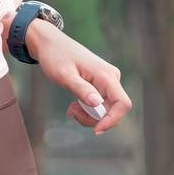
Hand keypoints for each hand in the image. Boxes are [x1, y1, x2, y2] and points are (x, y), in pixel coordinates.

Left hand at [0, 11, 131, 134]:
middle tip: (71, 112)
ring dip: (88, 115)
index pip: (123, 103)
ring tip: (70, 107)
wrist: (50, 44)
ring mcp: (107, 81)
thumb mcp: (65, 75)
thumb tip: (97, 104)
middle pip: (113, 110)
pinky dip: (87, 110)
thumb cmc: (56, 57)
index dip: (113, 120)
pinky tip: (74, 103)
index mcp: (106, 75)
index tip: (95, 130)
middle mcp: (111, 78)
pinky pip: (100, 104)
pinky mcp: (101, 84)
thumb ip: (81, 89)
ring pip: (105, 109)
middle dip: (93, 118)